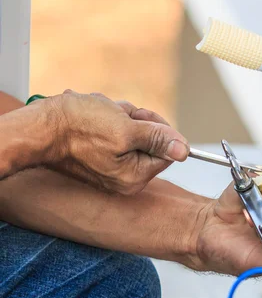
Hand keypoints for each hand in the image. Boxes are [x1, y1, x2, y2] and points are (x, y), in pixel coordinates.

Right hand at [39, 90, 189, 194]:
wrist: (40, 127)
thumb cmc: (78, 127)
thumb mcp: (127, 129)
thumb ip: (159, 140)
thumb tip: (185, 151)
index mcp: (135, 177)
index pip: (168, 151)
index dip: (159, 129)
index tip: (141, 120)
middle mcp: (126, 179)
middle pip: (152, 142)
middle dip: (137, 122)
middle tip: (116, 118)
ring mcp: (113, 169)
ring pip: (135, 134)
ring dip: (123, 118)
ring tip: (101, 117)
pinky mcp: (102, 158)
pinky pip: (119, 134)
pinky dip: (110, 121)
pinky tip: (94, 119)